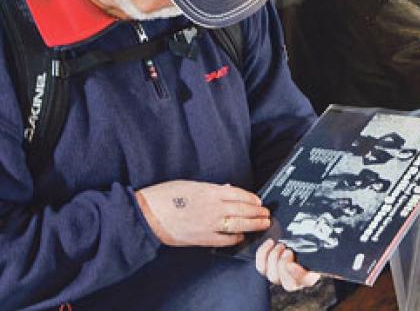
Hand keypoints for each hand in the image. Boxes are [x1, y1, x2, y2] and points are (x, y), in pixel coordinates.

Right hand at [135, 180, 269, 246]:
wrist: (147, 214)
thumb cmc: (165, 196)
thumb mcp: (190, 185)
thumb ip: (210, 188)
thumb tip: (226, 189)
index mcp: (210, 191)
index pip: (239, 194)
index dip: (252, 198)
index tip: (259, 201)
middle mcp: (214, 207)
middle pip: (243, 209)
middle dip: (258, 212)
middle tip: (266, 214)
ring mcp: (209, 224)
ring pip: (239, 224)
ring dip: (253, 224)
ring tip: (262, 224)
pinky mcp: (202, 239)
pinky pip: (224, 240)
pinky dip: (235, 239)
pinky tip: (241, 237)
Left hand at [256, 239, 321, 291]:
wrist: (295, 233)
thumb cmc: (308, 236)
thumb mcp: (314, 240)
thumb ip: (320, 243)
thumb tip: (324, 238)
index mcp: (311, 273)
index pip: (307, 281)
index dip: (298, 274)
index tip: (292, 264)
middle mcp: (295, 279)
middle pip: (287, 284)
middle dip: (284, 266)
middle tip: (287, 250)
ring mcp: (280, 276)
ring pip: (273, 277)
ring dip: (274, 259)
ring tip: (280, 245)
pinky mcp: (268, 270)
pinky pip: (262, 268)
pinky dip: (263, 254)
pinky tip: (270, 243)